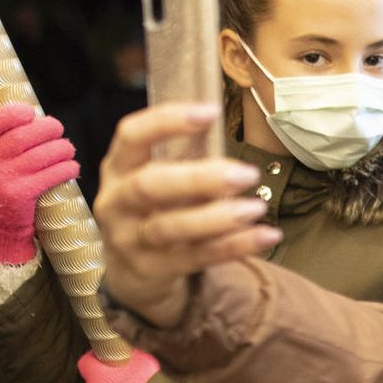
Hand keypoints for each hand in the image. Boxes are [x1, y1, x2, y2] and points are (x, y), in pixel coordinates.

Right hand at [0, 103, 79, 263]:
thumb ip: (0, 141)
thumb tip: (34, 119)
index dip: (17, 113)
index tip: (31, 114)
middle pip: (24, 135)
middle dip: (48, 128)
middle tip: (58, 130)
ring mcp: (2, 178)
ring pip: (41, 154)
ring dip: (62, 148)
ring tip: (67, 149)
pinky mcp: (19, 195)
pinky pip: (51, 175)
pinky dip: (67, 168)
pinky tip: (71, 168)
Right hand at [94, 105, 279, 327]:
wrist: (130, 272)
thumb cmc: (154, 209)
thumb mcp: (155, 177)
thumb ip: (181, 155)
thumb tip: (224, 121)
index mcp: (118, 167)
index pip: (132, 135)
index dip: (167, 121)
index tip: (211, 111)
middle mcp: (116, 202)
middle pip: (149, 186)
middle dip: (199, 178)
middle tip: (247, 173)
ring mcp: (129, 240)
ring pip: (170, 227)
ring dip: (218, 218)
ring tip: (257, 208)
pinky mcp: (152, 270)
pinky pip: (196, 257)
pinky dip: (234, 246)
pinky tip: (266, 236)